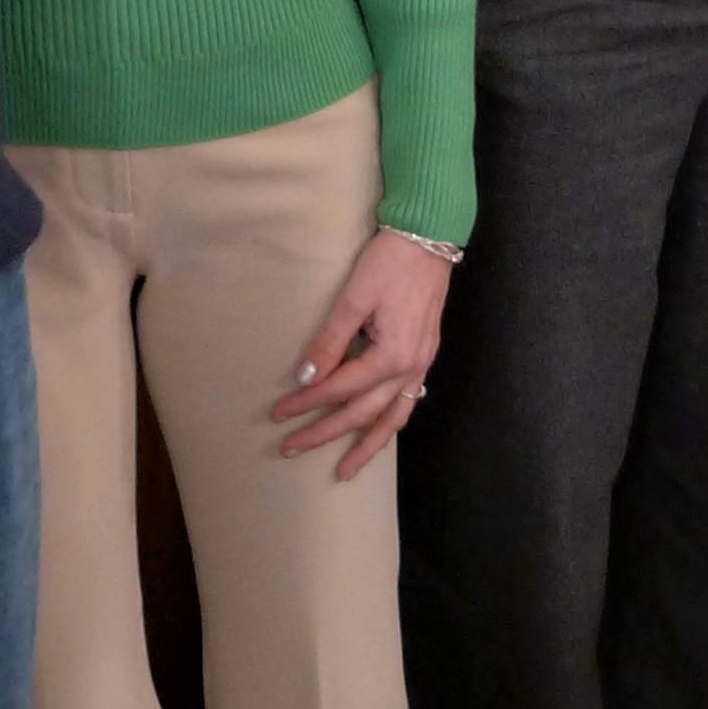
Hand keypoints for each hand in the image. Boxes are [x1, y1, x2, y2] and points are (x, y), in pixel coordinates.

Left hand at [271, 229, 451, 480]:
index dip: (307, 403)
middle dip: (326, 433)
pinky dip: (391, 422)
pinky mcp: (425, 355)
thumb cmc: (389, 262)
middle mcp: (410, 367)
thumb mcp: (354, 297)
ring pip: (393, 417)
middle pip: (363, 412)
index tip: (279, 414)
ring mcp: (422, 364)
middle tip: (292, 447)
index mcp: (391, 355)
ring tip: (345, 470)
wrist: (429, 238)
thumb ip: (331, 341)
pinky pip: (408, 401)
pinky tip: (378, 432)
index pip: (340, 389)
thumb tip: (306, 378)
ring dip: (367, 446)